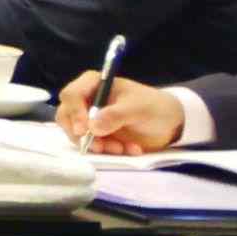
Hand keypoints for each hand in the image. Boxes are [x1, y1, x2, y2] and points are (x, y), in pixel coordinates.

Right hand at [59, 73, 190, 154]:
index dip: (74, 112)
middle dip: (81, 134)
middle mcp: (87, 100)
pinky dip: (107, 151)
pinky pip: (91, 145)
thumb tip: (93, 127)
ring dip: (96, 145)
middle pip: (66, 116)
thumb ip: (115, 115)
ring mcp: (90, 118)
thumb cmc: (154, 107)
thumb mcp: (138, 108)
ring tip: (121, 149)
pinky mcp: (96, 135)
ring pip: (76, 133)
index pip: (71, 95)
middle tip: (99, 146)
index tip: (85, 130)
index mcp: (94, 84)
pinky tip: (128, 149)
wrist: (170, 123)